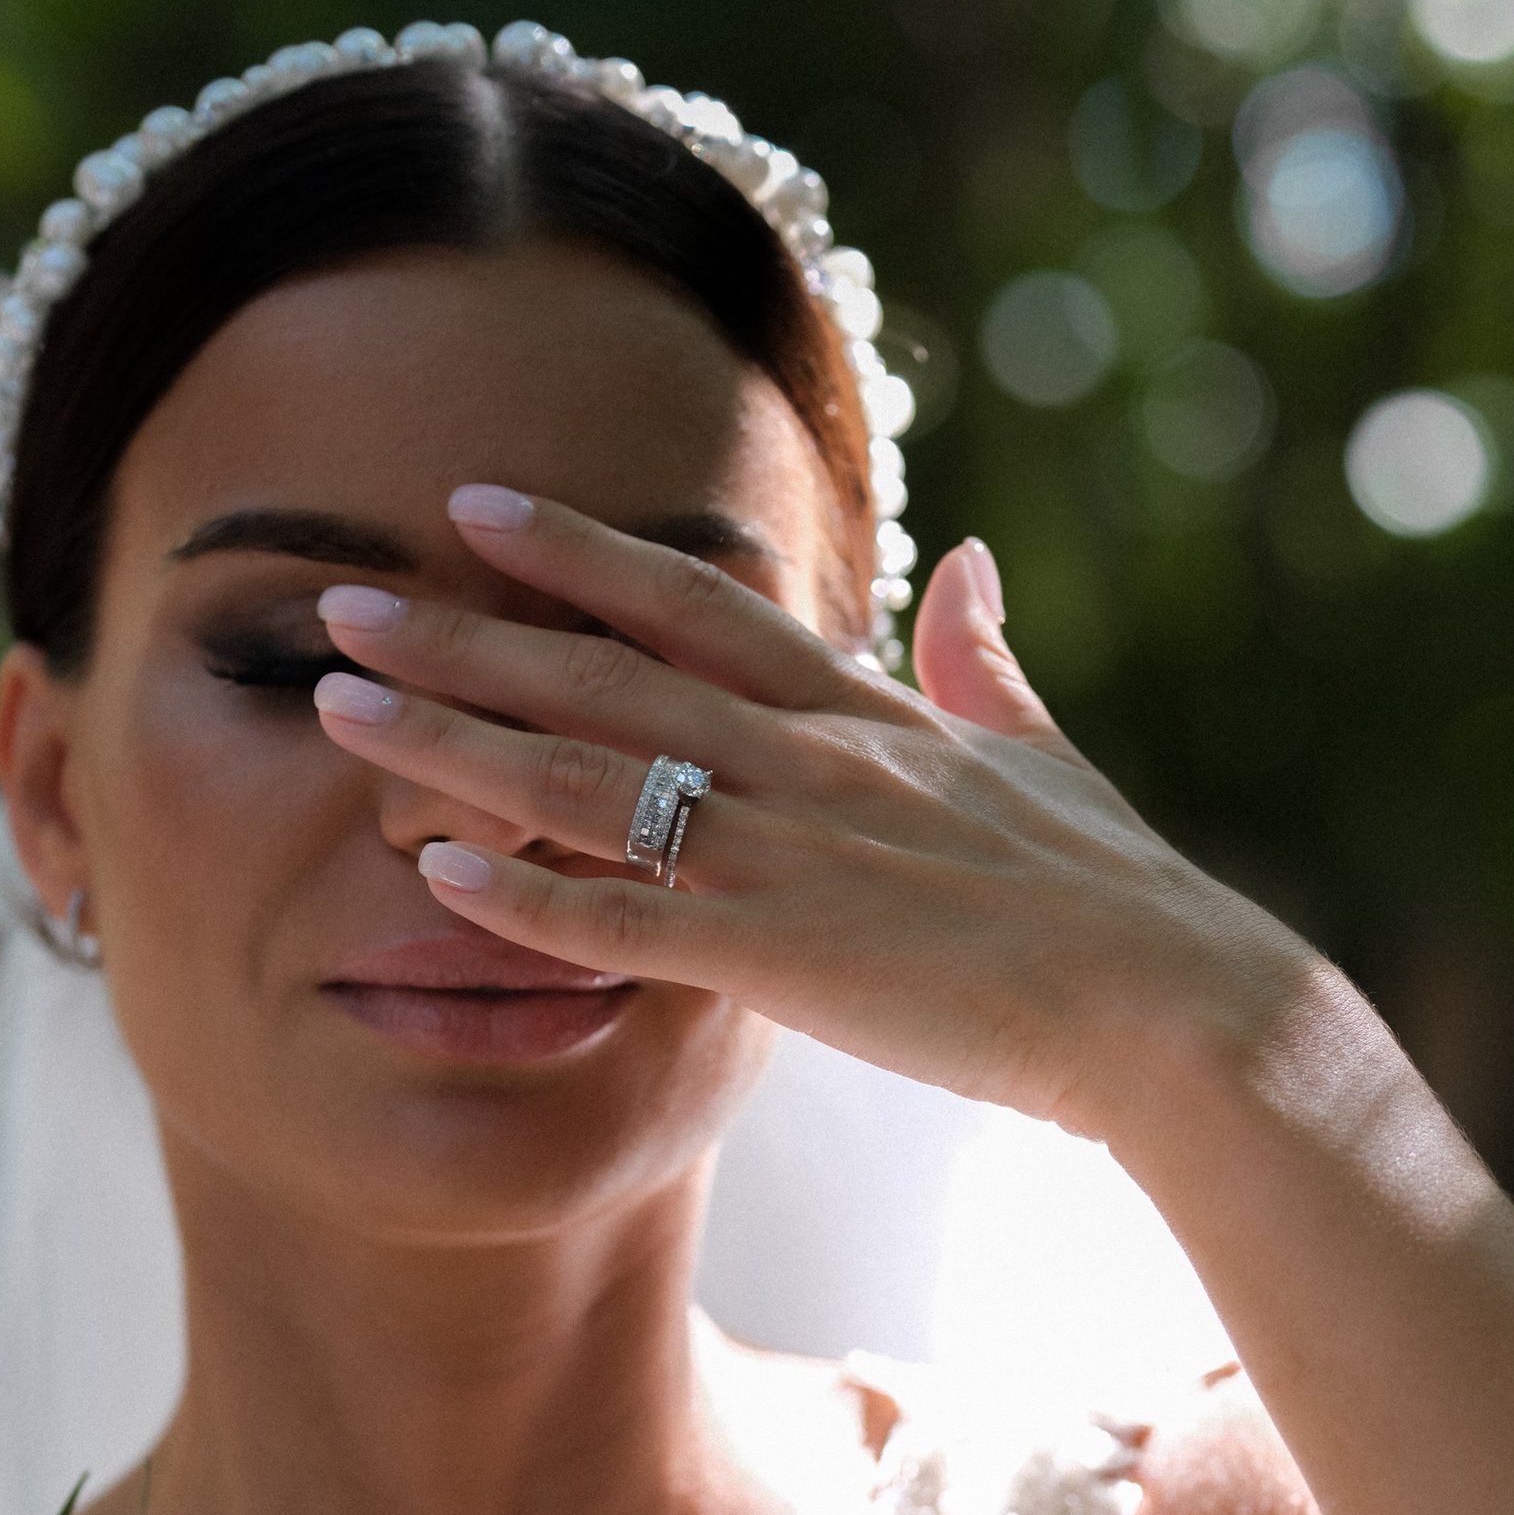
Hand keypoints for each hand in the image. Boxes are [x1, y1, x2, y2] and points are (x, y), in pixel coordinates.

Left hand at [305, 486, 1321, 1133]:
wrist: (1176, 1006)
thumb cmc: (1123, 903)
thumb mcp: (1049, 760)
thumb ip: (987, 662)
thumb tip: (970, 563)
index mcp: (866, 715)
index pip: (696, 606)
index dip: (578, 554)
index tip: (475, 508)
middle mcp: (810, 762)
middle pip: (604, 679)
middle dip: (463, 634)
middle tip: (340, 595)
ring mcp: (792, 855)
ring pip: (589, 784)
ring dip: (454, 741)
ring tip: (337, 704)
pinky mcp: (788, 958)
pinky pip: (629, 922)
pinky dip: (528, 899)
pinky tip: (433, 873)